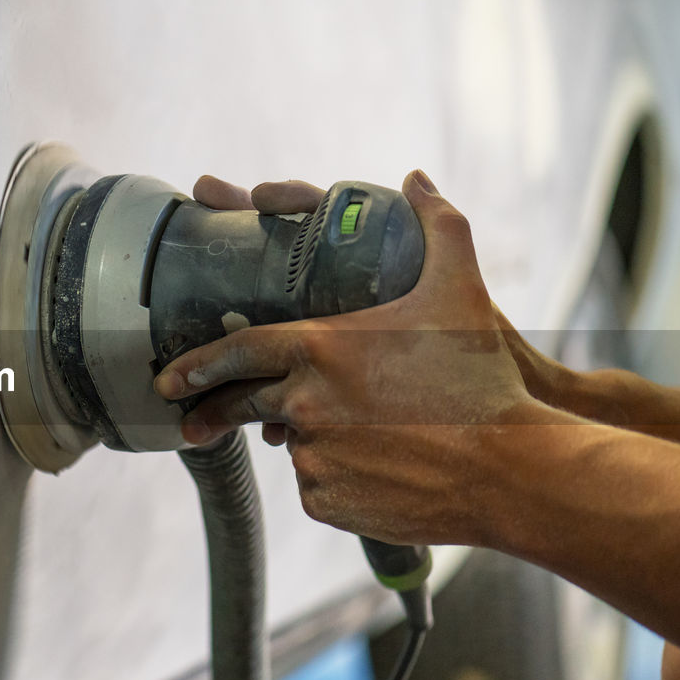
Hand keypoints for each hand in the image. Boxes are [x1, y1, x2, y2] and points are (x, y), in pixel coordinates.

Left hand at [154, 170, 536, 543]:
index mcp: (320, 350)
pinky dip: (336, 478)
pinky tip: (379, 471)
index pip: (238, 351)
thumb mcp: (461, 292)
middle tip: (193, 421)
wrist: (511, 470)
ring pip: (293, 447)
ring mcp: (314, 456)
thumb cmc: (483, 378)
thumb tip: (420, 178)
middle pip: (242, 405)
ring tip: (365, 438)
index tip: (168, 377)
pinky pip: (319, 487)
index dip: (198, 363)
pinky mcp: (328, 501)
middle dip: (212, 412)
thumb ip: (438, 226)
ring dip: (310, 440)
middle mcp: (305, 403)